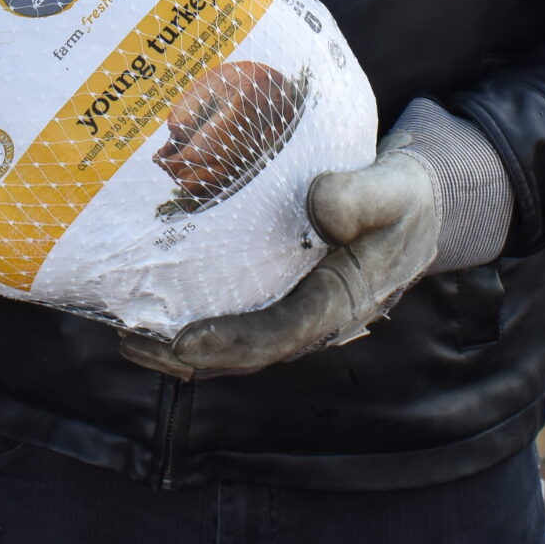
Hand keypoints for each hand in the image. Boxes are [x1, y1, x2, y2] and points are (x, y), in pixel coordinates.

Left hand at [119, 131, 442, 380]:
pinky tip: (151, 305)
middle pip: (244, 351)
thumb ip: (363, 196)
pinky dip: (192, 318)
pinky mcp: (282, 294)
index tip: (183, 341)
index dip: (232, 342)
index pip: (282, 333)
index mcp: (342, 300)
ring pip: (233, 343)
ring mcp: (296, 311)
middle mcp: (314, 318)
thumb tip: (318, 205)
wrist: (418, 207)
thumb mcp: (395, 189)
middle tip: (131, 340)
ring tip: (126, 334)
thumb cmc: (404, 198)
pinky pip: (234, 316)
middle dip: (186, 354)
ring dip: (179, 347)